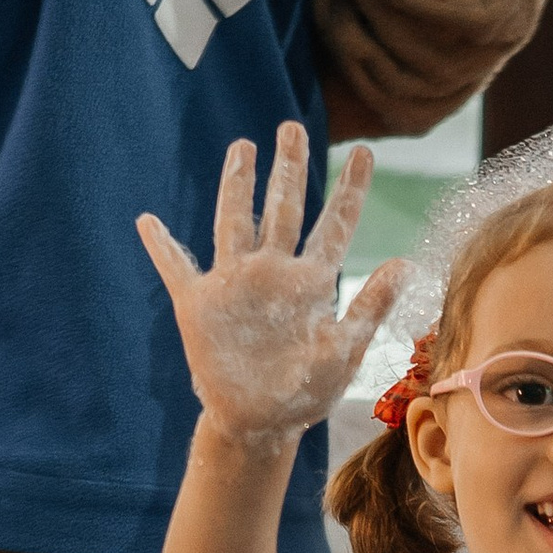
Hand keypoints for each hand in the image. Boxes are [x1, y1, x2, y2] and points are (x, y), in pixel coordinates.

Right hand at [138, 127, 402, 444]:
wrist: (261, 424)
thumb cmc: (305, 393)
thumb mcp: (345, 352)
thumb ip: (370, 307)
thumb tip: (404, 263)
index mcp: (311, 282)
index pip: (336, 224)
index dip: (351, 188)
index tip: (366, 151)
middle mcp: (273, 273)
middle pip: (283, 207)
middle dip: (289, 168)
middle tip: (293, 128)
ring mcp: (234, 284)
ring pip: (235, 221)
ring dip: (237, 185)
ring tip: (242, 146)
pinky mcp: (199, 306)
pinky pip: (176, 269)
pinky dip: (162, 247)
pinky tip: (148, 221)